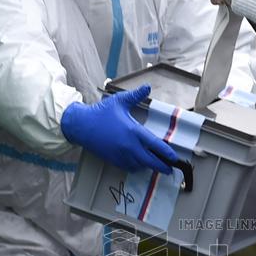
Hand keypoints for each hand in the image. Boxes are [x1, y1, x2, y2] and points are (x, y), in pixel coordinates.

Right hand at [60, 84, 176, 172]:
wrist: (81, 125)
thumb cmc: (100, 113)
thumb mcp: (120, 101)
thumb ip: (136, 95)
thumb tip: (147, 87)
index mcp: (134, 132)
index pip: (155, 145)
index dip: (167, 153)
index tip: (174, 158)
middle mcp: (129, 146)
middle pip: (151, 161)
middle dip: (162, 166)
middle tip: (170, 168)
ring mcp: (121, 155)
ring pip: (140, 166)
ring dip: (148, 166)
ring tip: (156, 165)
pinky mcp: (114, 160)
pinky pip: (129, 167)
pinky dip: (137, 167)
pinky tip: (139, 163)